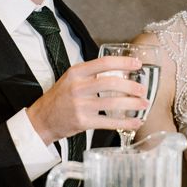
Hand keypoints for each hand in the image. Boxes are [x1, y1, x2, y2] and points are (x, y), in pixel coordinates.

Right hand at [27, 55, 151, 145]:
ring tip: (143, 104)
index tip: (137, 64)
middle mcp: (77, 87)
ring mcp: (80, 105)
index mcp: (76, 73)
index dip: (122, 63)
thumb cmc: (61, 98)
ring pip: (112, 103)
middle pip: (110, 83)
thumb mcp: (72, 79)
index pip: (102, 63)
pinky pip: (109, 123)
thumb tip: (120, 72)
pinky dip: (126, 123)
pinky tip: (136, 122)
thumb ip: (92, 75)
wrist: (43, 118)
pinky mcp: (83, 122)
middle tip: (142, 89)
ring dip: (132, 104)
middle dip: (130, 86)